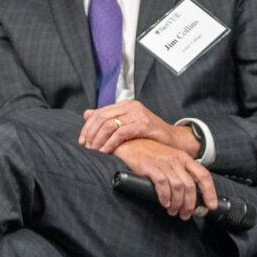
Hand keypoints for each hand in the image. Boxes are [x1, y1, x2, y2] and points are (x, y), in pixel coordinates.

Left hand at [81, 98, 195, 155]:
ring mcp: (138, 114)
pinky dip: (110, 143)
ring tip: (94, 151)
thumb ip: (109, 119)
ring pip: (109, 125)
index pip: (99, 113)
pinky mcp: (144, 124)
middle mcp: (131, 106)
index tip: (82, 141)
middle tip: (86, 147)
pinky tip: (106, 152)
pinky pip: (121, 133)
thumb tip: (87, 113)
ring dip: (99, 140)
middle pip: (102, 118)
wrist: (174, 140)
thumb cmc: (150, 135)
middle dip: (91, 134)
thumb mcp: (128, 125)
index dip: (87, 127)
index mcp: (125, 105)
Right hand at [116, 138, 219, 219]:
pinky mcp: (149, 166)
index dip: (210, 192)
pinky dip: (165, 197)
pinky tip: (164, 203)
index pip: (203, 175)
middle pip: (190, 186)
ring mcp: (163, 162)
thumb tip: (189, 195)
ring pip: (178, 187)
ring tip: (173, 211)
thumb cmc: (148, 154)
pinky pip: (163, 184)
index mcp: (184, 157)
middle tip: (185, 214)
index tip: (211, 205)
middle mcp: (176, 159)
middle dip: (190, 204)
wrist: (129, 143)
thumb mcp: (169, 159)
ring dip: (177, 203)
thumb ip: (179, 173)